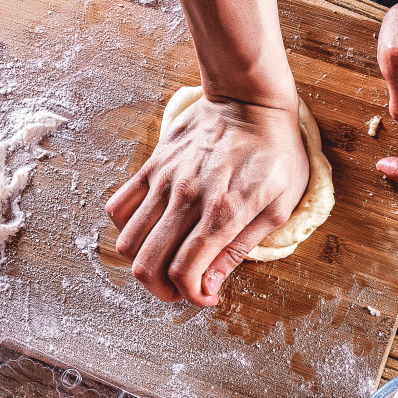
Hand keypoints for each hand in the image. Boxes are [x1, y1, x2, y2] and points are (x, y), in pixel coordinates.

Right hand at [105, 94, 308, 305]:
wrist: (251, 100)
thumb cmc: (275, 152)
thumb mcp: (278, 207)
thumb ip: (239, 249)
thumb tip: (209, 285)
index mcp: (224, 212)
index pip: (186, 272)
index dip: (191, 296)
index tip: (203, 297)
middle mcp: (188, 198)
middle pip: (149, 263)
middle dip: (161, 289)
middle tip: (179, 289)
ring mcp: (165, 180)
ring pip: (128, 240)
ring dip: (142, 263)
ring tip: (164, 264)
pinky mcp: (152, 165)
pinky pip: (119, 206)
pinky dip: (127, 229)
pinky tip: (151, 232)